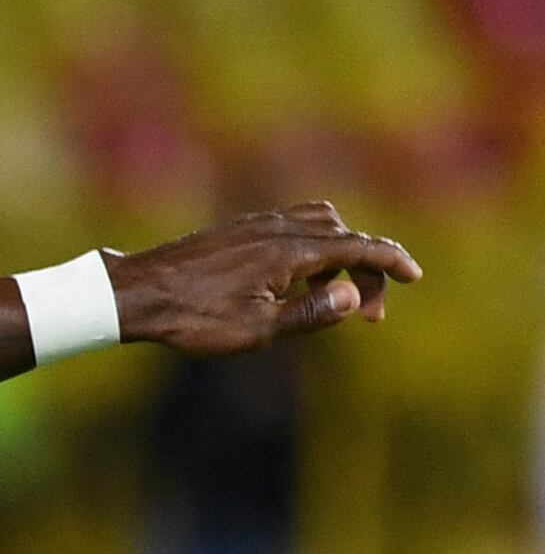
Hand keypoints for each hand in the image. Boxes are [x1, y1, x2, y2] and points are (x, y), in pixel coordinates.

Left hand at [110, 204, 418, 355]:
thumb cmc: (193, 318)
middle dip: (366, 272)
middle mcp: (281, 227)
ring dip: (341, 255)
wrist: (138, 293)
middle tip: (367, 316)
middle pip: (345, 238)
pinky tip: (300, 278)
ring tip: (335, 296)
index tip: (414, 278)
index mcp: (292, 251)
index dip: (391, 262)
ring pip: (322, 225)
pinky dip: (314, 246)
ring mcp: (260, 224)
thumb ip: (309, 315)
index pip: (359, 248)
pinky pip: (294, 226)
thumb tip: (351, 298)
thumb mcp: (256, 329)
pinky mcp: (241, 229)